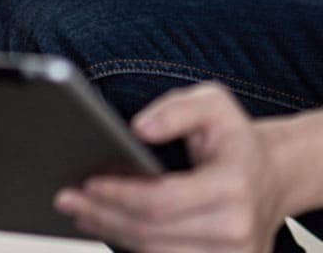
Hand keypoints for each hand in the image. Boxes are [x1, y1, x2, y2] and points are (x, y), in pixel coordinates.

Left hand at [55, 83, 288, 252]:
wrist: (273, 174)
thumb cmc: (234, 138)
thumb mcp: (212, 103)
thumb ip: (175, 109)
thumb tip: (139, 129)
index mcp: (233, 186)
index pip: (163, 200)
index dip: (120, 194)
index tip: (88, 183)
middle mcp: (237, 229)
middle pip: (152, 231)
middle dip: (103, 214)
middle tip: (66, 198)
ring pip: (156, 252)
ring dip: (111, 233)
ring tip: (80, 212)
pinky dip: (133, 245)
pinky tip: (107, 226)